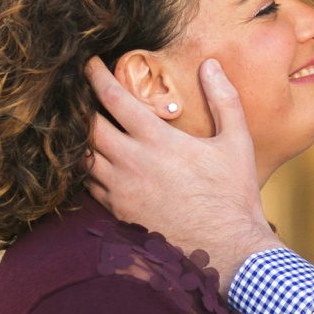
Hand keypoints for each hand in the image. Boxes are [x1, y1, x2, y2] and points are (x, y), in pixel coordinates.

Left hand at [84, 56, 282, 287]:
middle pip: (88, 126)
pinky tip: (93, 162)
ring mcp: (122, 191)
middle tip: (77, 93)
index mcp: (158, 141)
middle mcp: (133, 164)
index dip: (96, 77)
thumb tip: (211, 64)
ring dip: (79, 139)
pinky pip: (90, 186)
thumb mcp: (237, 141)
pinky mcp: (119, 213)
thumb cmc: (234, 194)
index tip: (88, 64)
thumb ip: (223, 99)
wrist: (229, 249)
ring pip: (83, 158)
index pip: (114, 99)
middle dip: (80, 106)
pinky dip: (86, 170)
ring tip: (79, 125)